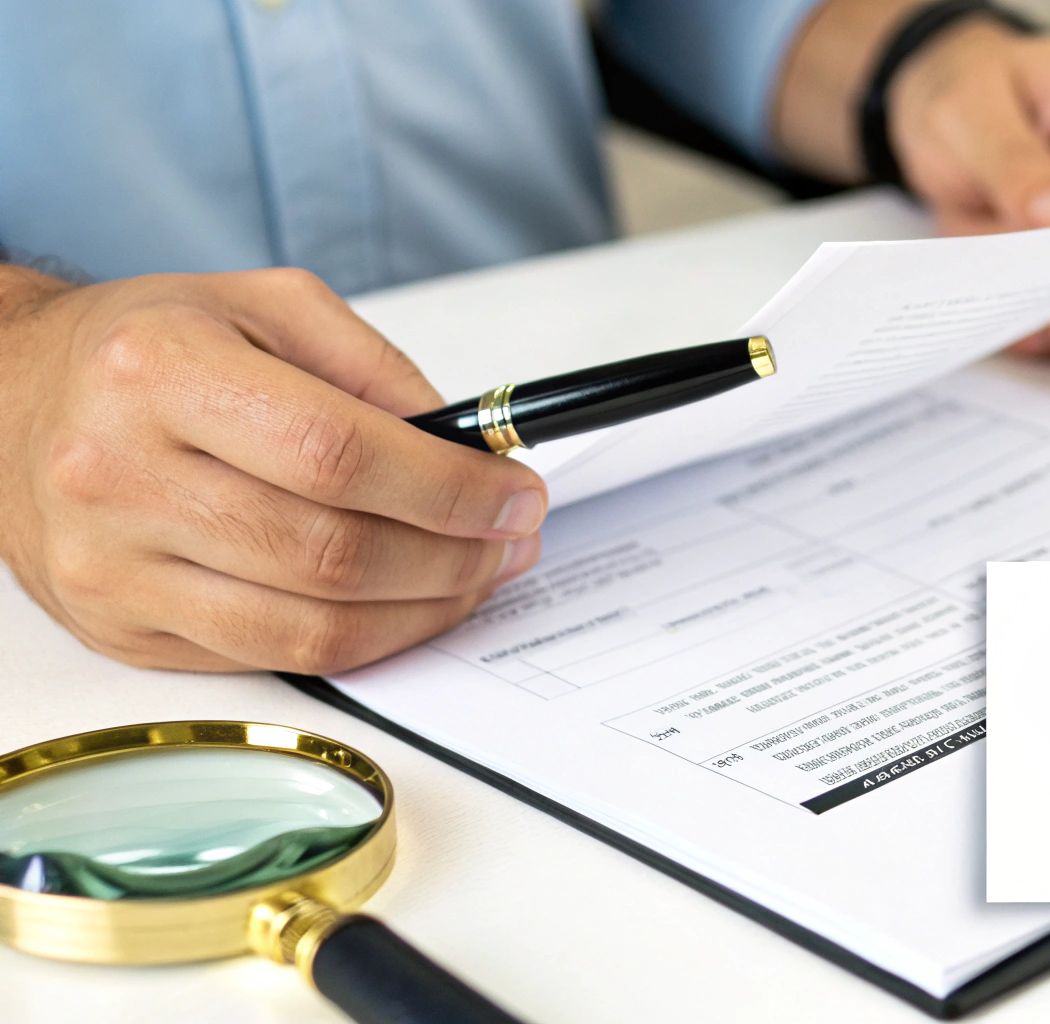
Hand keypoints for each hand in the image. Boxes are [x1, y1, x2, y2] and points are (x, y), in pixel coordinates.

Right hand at [0, 267, 546, 672]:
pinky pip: (271, 660)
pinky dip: (364, 642)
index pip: (336, 454)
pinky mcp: (120, 629)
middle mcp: (119, 473)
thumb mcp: (267, 307)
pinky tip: (407, 605)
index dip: (448, 488)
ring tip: (477, 575)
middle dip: (454, 557)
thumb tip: (470, 452)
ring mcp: (112, 565)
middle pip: (330, 552)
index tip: (516, 495)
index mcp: (159, 372)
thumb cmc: (149, 346)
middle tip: (512, 539)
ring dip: (423, 611)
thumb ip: (376, 370)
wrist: (11, 398)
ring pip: (308, 628)